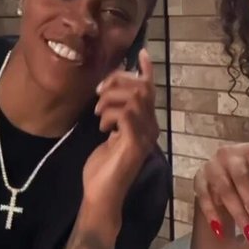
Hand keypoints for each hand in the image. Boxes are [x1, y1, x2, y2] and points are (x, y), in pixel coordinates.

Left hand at [82, 49, 158, 214]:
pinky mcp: (134, 144)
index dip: (147, 70)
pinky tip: (103, 127)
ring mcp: (145, 136)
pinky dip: (111, 114)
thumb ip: (115, 113)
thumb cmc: (103, 167)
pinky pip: (126, 114)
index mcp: (146, 124)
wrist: (102, 195)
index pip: (151, 90)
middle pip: (142, 88)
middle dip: (117, 82)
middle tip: (98, 93)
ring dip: (110, 99)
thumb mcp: (109, 133)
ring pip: (133, 98)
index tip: (142, 53)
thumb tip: (110, 91)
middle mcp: (151, 128)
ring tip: (98, 112)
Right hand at [194, 142, 248, 247]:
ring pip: (224, 191)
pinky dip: (213, 215)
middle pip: (241, 179)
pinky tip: (220, 231)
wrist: (213, 175)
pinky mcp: (198, 181)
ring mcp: (211, 168)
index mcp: (246, 153)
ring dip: (238, 213)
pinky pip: (205, 199)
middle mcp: (227, 157)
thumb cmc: (241, 179)